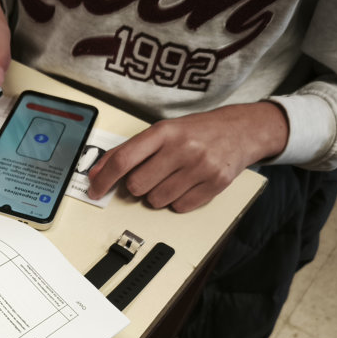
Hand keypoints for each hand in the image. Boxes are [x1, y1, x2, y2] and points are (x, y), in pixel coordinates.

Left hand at [87, 102, 288, 211]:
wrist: (242, 130)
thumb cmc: (197, 131)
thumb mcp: (162, 131)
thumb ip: (129, 150)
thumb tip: (98, 172)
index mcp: (164, 131)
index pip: (124, 160)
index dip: (104, 179)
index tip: (95, 190)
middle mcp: (182, 148)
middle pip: (137, 186)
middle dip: (138, 186)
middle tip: (151, 175)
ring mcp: (200, 167)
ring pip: (156, 201)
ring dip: (157, 195)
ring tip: (172, 178)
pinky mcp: (215, 184)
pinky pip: (179, 207)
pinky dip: (178, 201)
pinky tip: (187, 184)